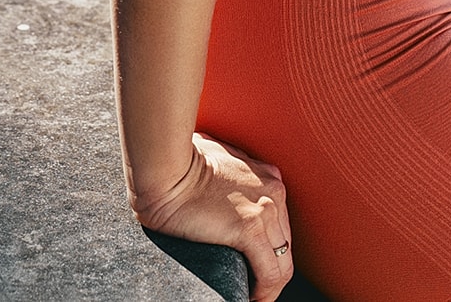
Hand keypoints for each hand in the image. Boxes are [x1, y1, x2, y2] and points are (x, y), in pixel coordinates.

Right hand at [132, 133, 294, 301]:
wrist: (165, 167)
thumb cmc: (181, 163)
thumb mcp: (220, 162)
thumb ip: (232, 178)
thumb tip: (220, 197)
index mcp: (267, 177)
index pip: (281, 226)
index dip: (270, 251)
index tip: (254, 268)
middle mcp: (273, 191)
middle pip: (285, 246)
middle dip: (271, 271)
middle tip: (252, 289)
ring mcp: (264, 210)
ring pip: (282, 265)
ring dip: (269, 289)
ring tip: (251, 299)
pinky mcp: (250, 229)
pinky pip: (270, 274)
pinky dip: (264, 294)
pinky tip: (248, 299)